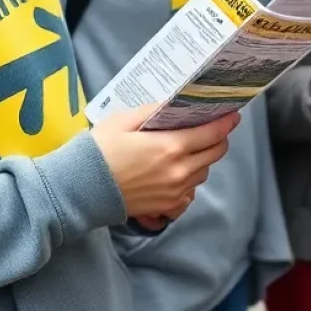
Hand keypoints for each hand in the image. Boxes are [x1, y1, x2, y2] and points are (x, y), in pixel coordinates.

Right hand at [92, 105, 238, 219]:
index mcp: (171, 147)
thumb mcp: (125, 120)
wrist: (77, 190)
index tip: (233, 115)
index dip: (226, 122)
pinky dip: (190, 180)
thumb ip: (155, 111)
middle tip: (214, 128)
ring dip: (204, 159)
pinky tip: (178, 170)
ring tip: (192, 147)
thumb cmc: (99, 150)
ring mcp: (173, 192)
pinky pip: (190, 192)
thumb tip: (177, 103)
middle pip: (215, 153)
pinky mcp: (165, 207)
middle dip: (218, 138)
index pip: (212, 133)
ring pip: (204, 172)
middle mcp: (178, 172)